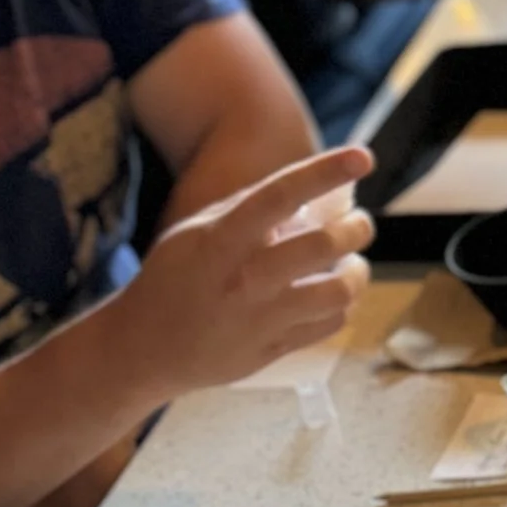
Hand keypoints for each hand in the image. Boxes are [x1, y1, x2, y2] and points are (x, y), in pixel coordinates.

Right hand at [128, 145, 374, 393]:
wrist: (145, 349)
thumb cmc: (171, 279)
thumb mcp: (195, 232)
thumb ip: (244, 209)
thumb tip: (302, 191)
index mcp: (220, 241)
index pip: (280, 196)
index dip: (324, 172)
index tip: (362, 155)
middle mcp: (244, 280)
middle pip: (322, 246)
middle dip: (355, 228)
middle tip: (360, 222)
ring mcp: (261, 321)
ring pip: (337, 292)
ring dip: (357, 272)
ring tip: (354, 263)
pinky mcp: (272, 351)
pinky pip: (329, 325)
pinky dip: (341, 306)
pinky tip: (334, 294)